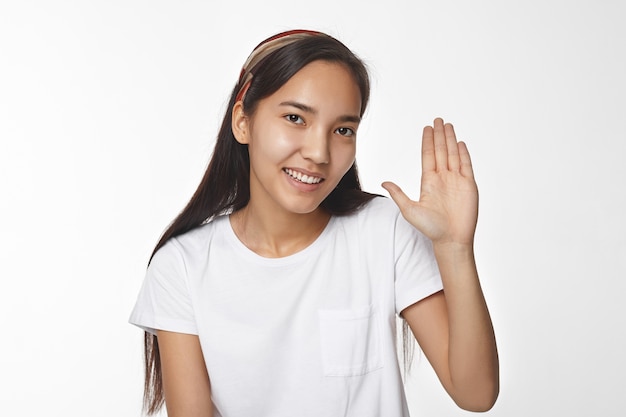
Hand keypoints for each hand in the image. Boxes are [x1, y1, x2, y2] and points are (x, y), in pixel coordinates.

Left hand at [382, 118, 477, 245]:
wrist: (450, 239)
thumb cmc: (430, 228)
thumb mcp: (409, 210)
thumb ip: (398, 194)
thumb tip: (383, 183)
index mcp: (428, 181)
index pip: (428, 155)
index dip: (428, 141)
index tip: (427, 128)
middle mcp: (442, 178)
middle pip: (441, 151)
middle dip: (439, 135)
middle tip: (438, 119)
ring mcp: (456, 180)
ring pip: (453, 154)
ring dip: (450, 140)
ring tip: (448, 125)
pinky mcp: (469, 185)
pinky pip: (466, 165)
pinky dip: (464, 153)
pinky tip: (460, 142)